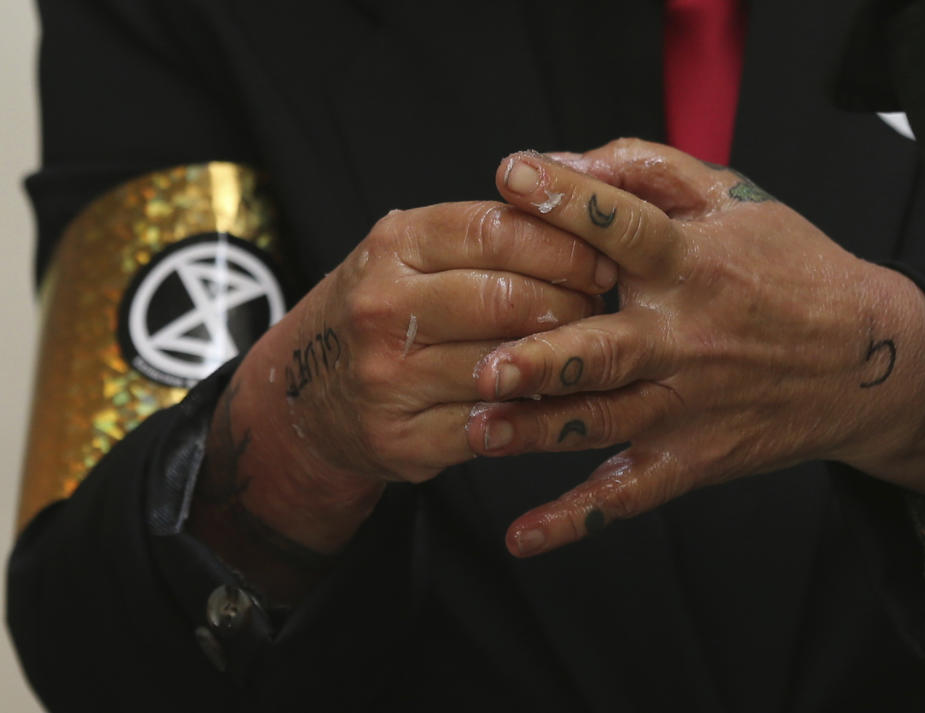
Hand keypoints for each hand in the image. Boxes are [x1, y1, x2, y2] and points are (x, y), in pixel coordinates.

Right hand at [197, 200, 616, 554]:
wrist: (304, 394)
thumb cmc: (381, 312)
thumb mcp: (411, 254)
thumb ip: (484, 238)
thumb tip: (583, 236)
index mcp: (393, 246)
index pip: (497, 230)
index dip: (564, 246)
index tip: (599, 262)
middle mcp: (382, 308)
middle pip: (507, 299)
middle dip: (570, 305)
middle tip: (593, 311)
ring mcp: (387, 378)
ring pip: (506, 366)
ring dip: (558, 362)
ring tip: (574, 353)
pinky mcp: (400, 440)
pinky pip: (493, 426)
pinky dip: (529, 413)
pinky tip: (541, 398)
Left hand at [467, 139, 924, 556]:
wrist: (865, 358)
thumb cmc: (790, 268)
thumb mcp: (733, 201)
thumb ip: (650, 170)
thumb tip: (568, 160)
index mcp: (691, 266)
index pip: (626, 227)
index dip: (570, 200)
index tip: (512, 176)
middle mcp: (684, 340)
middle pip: (606, 350)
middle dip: (545, 359)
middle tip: (486, 365)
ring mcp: (686, 406)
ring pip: (603, 422)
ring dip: (539, 431)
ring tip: (480, 431)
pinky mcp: (691, 457)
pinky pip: (629, 493)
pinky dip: (576, 517)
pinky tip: (523, 535)